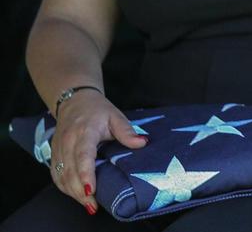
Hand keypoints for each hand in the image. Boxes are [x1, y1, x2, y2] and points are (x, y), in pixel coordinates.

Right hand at [50, 91, 147, 214]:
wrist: (74, 101)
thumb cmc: (97, 110)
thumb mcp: (116, 116)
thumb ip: (127, 131)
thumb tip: (142, 143)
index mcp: (84, 132)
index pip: (83, 155)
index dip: (86, 173)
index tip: (91, 189)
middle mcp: (68, 142)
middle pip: (70, 170)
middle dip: (80, 191)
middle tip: (93, 205)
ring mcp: (58, 149)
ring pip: (61, 175)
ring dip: (72, 192)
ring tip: (87, 204)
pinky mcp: (54, 155)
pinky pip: (56, 175)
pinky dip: (64, 187)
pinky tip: (75, 195)